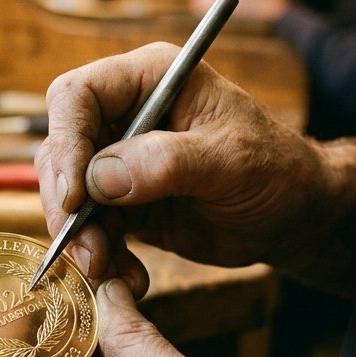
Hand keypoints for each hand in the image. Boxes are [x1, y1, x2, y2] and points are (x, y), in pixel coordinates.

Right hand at [35, 43, 326, 291]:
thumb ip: (166, 163)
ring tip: (107, 270)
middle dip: (67, 204)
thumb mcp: (230, 160)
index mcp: (148, 80)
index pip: (77, 97)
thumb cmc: (276, 169)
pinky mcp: (122, 201)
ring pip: (69, 195)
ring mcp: (119, 159)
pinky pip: (90, 227)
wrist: (294, 214)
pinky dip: (100, 255)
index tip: (77, 196)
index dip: (67, 143)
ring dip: (80, 237)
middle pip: (61, 150)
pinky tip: (129, 276)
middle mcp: (124, 114)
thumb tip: (100, 179)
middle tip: (86, 250)